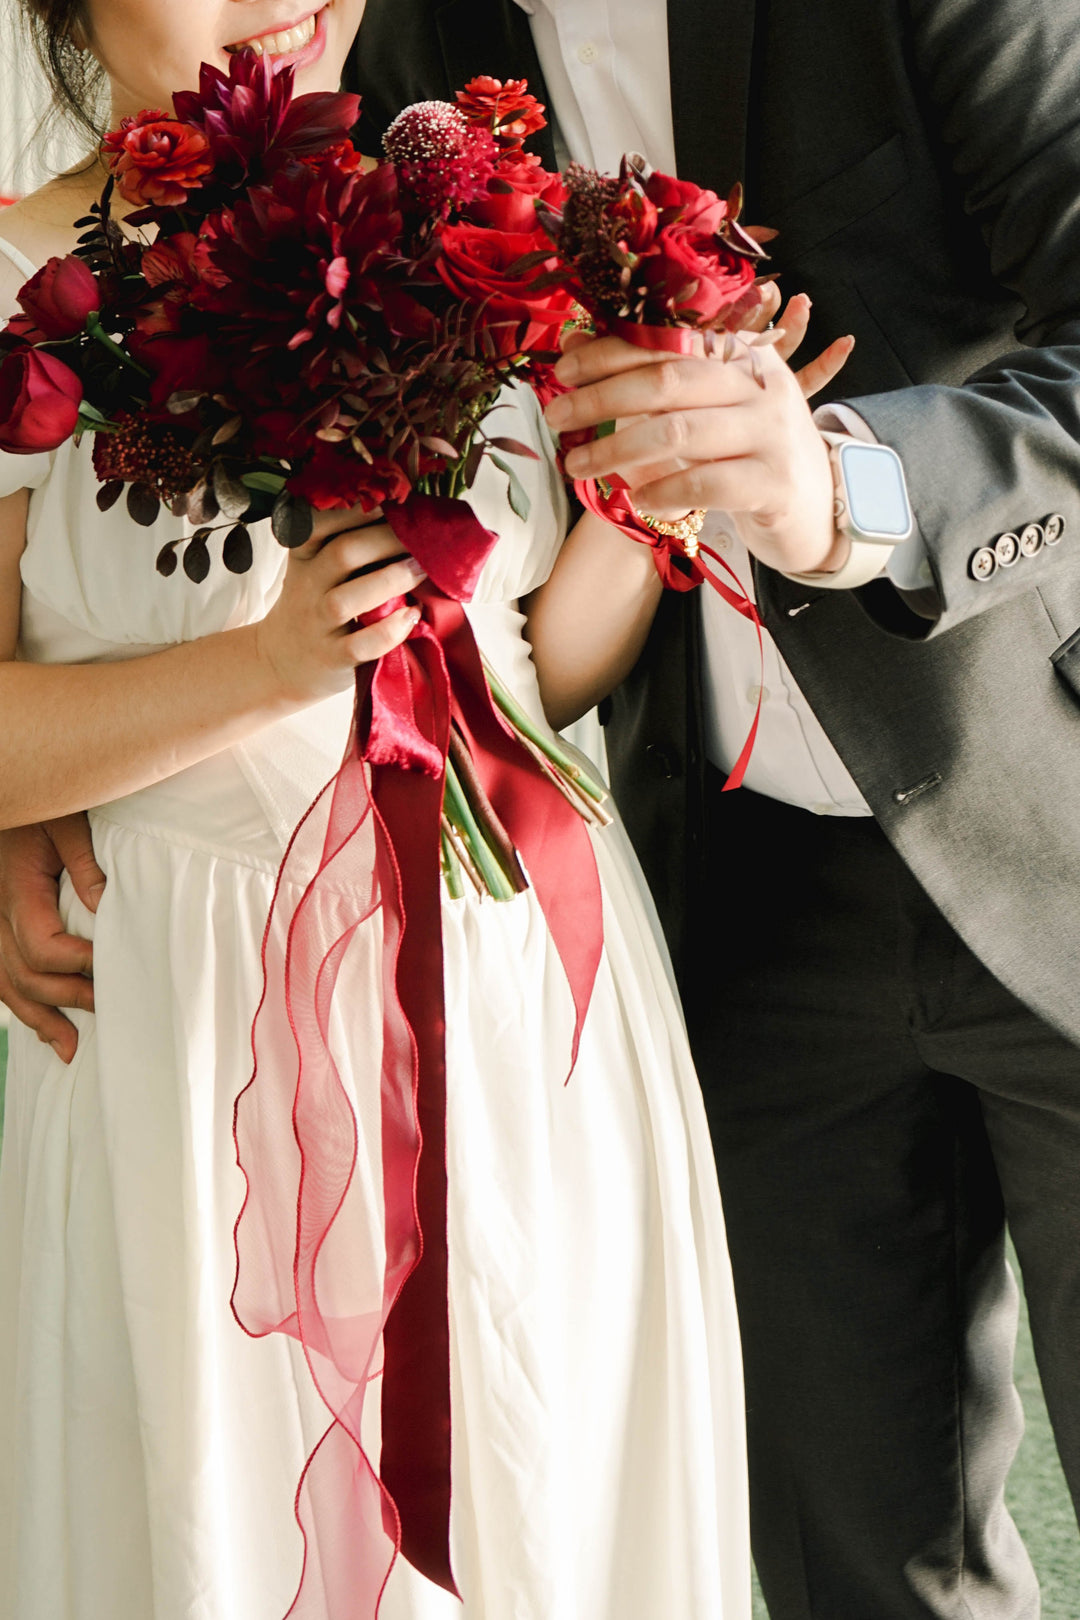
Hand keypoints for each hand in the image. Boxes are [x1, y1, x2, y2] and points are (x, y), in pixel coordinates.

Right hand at [0, 814, 104, 1063]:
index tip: (116, 968)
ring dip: (37, 1016)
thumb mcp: (66, 818)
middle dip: (67, 997)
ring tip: (69, 1047)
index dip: (80, 964)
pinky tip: (40, 1023)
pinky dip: (18, 1000)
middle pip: (23, 973)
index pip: (42, 945)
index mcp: (17, 888)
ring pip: (2, 981)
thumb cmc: (46, 797)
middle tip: (110, 1007)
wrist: (14, 782)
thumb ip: (86, 862)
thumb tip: (105, 906)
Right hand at [255, 510, 427, 704]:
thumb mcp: (315, 570)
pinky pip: (360, 645)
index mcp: (305, 557)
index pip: (319, 524)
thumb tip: (409, 518)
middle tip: (423, 534)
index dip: (355, 511)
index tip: (391, 500)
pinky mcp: (333, 658)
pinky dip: (389, 630)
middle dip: (386, 539)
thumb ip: (345, 544)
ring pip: (347, 599)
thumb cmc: (315, 608)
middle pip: (341, 553)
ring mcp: (318, 624)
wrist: (282, 663)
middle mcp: (307, 587)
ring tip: (423, 569)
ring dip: (390, 580)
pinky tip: (412, 617)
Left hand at [546, 309, 852, 575]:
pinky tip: (640, 501)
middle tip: (556, 419)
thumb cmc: (747, 454)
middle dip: (601, 398)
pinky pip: (706, 483)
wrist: (819, 508)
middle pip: (668, 381)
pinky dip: (664, 491)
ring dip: (617, 450)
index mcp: (741, 355)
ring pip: (680, 433)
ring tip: (579, 466)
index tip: (563, 370)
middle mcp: (759, 385)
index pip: (667, 341)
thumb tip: (574, 346)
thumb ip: (650, 380)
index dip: (610, 351)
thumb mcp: (705, 409)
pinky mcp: (775, 483)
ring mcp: (772, 433)